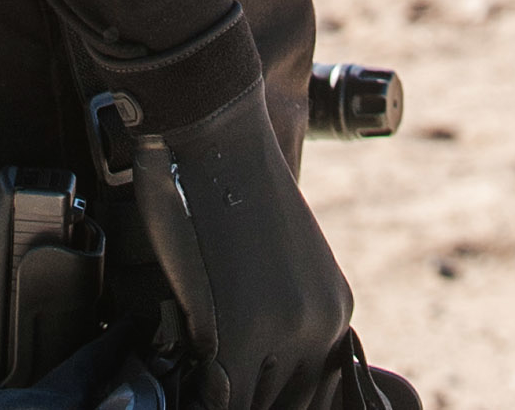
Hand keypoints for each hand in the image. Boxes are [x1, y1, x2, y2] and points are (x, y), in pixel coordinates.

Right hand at [111, 73, 357, 409]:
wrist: (209, 132)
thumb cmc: (228, 183)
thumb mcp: (274, 252)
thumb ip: (274, 306)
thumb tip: (250, 359)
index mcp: (334, 308)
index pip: (309, 390)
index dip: (268, 394)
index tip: (243, 385)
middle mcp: (320, 325)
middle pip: (288, 401)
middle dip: (249, 395)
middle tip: (216, 377)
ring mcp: (281, 333)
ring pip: (254, 403)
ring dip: (222, 393)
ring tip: (196, 369)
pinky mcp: (235, 335)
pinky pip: (218, 398)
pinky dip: (197, 392)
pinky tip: (180, 370)